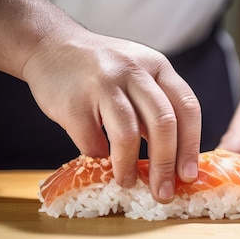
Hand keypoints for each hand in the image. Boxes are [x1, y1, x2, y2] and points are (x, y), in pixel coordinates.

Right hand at [0, 0, 199, 202]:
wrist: (49, 45)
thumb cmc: (101, 69)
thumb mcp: (137, 74)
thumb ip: (156, 106)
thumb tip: (175, 160)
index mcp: (157, 66)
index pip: (186, 107)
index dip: (190, 146)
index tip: (189, 176)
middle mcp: (133, 70)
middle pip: (162, 122)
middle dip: (165, 164)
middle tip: (163, 193)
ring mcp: (102, 84)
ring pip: (127, 135)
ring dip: (129, 167)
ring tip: (128, 183)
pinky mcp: (74, 102)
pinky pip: (92, 142)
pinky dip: (99, 158)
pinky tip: (100, 163)